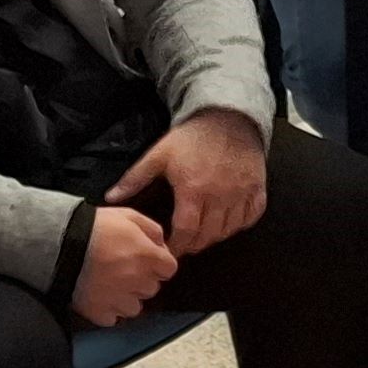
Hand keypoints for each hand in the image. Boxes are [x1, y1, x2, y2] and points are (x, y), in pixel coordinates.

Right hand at [70, 205, 177, 324]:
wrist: (59, 243)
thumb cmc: (95, 226)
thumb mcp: (130, 216)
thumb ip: (153, 231)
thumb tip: (162, 246)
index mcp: (148, 257)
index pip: (169, 270)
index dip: (159, 264)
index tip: (146, 260)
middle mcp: (137, 281)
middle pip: (151, 288)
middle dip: (142, 280)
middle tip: (124, 269)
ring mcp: (117, 298)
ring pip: (134, 307)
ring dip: (126, 298)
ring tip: (110, 285)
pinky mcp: (97, 311)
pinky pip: (111, 318)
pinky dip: (107, 310)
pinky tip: (99, 296)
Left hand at [109, 110, 266, 256]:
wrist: (228, 116)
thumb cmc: (192, 137)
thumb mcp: (159, 155)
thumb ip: (135, 178)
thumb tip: (109, 198)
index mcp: (194, 190)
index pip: (186, 231)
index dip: (177, 246)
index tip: (169, 251)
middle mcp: (221, 196)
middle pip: (208, 235)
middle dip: (194, 245)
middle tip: (184, 245)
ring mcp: (242, 192)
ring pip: (230, 228)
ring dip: (215, 237)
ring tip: (203, 236)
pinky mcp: (257, 187)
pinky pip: (252, 215)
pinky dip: (241, 224)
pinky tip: (229, 223)